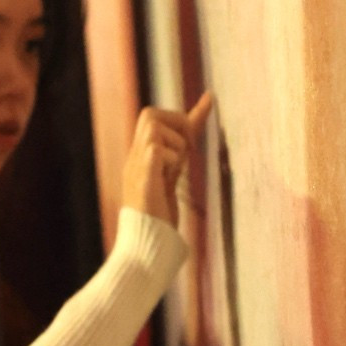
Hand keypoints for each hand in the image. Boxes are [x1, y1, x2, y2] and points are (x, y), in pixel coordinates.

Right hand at [120, 94, 213, 225]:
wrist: (144, 245)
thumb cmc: (158, 216)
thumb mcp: (172, 177)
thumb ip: (180, 154)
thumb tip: (193, 143)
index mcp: (141, 157)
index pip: (157, 120)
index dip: (184, 114)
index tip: (211, 100)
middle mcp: (135, 157)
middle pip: (150, 114)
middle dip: (176, 123)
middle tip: (190, 149)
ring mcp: (136, 166)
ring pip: (154, 127)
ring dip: (174, 143)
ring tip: (177, 168)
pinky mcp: (142, 177)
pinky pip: (156, 149)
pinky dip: (170, 158)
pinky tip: (170, 176)